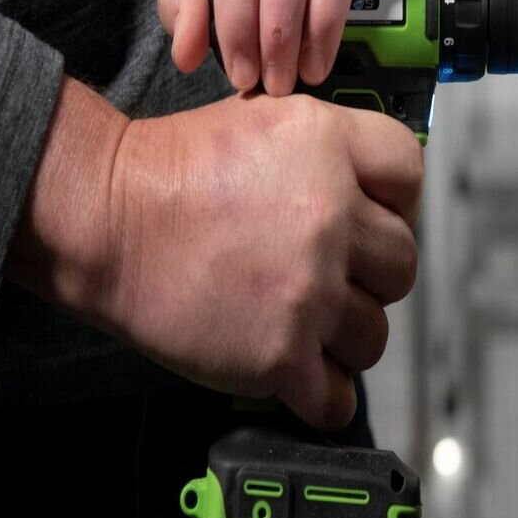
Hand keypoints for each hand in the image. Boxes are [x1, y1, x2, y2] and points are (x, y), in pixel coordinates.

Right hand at [73, 92, 420, 430]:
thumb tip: (379, 188)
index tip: (374, 218)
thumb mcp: (269, 120)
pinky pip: (336, 397)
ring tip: (305, 320)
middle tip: (331, 274)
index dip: (397, 202)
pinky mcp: (276, 355)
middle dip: (371, 274)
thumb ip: (334, 149)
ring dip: (345, 335)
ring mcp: (307, 292)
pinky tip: (301, 372)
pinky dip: (321, 394)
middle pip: (403, 264)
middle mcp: (330, 219)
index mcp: (330, 150)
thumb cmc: (175, 169)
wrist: (106, 217)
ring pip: (374, 335)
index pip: (411, 177)